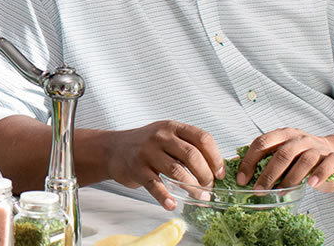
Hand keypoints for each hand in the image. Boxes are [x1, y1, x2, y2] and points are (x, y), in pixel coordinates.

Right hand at [97, 121, 224, 210]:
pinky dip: (165, 197)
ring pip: (177, 170)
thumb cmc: (145, 146)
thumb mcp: (166, 137)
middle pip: (192, 155)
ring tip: (200, 197)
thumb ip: (187, 147)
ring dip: (193, 187)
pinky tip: (172, 204)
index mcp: (173, 128)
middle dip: (206, 175)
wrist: (113, 149)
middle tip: (209, 187)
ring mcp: (147, 152)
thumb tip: (215, 169)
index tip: (220, 173)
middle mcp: (160, 137)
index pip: (202, 138)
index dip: (215, 157)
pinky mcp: (136, 169)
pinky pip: (154, 184)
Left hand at [239, 128, 333, 192]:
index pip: (261, 143)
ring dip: (290, 178)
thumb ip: (262, 159)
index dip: (249, 161)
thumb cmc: (300, 157)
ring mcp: (318, 147)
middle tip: (259, 190)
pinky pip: (327, 165)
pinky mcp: (333, 158)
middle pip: (282, 154)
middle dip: (268, 174)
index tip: (242, 180)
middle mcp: (299, 139)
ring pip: (304, 160)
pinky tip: (310, 185)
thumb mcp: (280, 154)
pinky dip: (319, 175)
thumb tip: (234, 169)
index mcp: (282, 135)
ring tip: (280, 192)